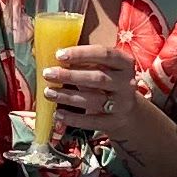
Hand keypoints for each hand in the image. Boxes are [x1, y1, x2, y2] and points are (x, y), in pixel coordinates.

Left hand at [48, 30, 146, 151]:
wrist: (129, 113)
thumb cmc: (108, 83)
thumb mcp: (104, 69)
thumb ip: (85, 62)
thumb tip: (54, 57)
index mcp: (125, 63)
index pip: (104, 54)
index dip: (81, 54)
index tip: (59, 55)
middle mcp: (127, 83)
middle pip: (97, 78)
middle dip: (70, 75)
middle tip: (47, 73)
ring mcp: (122, 104)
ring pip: (93, 100)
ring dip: (67, 96)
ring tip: (48, 92)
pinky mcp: (114, 122)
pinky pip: (92, 121)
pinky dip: (73, 118)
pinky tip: (58, 114)